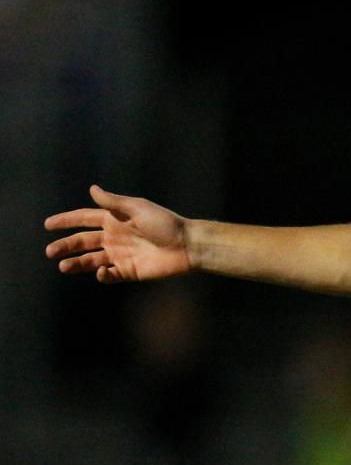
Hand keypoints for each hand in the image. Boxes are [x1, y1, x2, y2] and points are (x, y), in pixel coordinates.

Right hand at [44, 185, 191, 283]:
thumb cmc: (165, 223)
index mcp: (113, 219)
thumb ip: (114, 203)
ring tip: (63, 267)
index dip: (66, 221)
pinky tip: (100, 272)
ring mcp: (121, 255)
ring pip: (93, 260)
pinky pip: (111, 274)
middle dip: (66, 246)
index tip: (48, 225)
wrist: (187, 246)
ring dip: (78, 263)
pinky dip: (103, 275)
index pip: (83, 219)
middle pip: (83, 242)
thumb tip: (92, 189)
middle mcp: (114, 237)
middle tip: (50, 251)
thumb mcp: (137, 209)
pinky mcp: (130, 271)